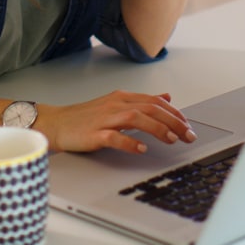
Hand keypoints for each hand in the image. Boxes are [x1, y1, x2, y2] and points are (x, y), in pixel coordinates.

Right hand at [37, 90, 196, 153]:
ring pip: (136, 118)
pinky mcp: (93, 134)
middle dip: (173, 122)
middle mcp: (116, 105)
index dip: (175, 113)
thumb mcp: (117, 104)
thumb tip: (167, 96)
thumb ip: (142, 102)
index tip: (188, 126)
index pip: (156, 102)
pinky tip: (141, 148)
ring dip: (157, 129)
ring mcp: (104, 119)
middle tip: (188, 136)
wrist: (56, 124)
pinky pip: (113, 137)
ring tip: (171, 139)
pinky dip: (129, 142)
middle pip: (151, 108)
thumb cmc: (86, 117)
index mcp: (123, 98)